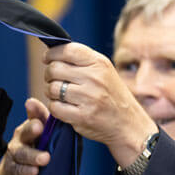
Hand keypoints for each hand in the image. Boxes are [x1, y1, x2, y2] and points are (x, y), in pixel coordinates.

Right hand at [0, 98, 50, 174]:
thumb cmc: (32, 152)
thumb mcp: (42, 138)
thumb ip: (51, 126)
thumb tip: (65, 115)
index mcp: (29, 128)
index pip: (34, 117)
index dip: (34, 111)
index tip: (32, 103)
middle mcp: (20, 138)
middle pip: (25, 132)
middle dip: (31, 129)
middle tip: (39, 127)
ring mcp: (14, 155)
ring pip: (22, 153)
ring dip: (33, 155)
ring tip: (45, 158)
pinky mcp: (12, 171)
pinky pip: (18, 170)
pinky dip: (26, 171)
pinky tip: (34, 171)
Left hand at [42, 42, 156, 167]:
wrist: (127, 123)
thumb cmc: (111, 95)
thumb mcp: (104, 71)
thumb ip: (82, 61)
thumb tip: (52, 54)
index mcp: (99, 63)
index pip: (67, 50)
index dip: (51, 54)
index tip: (47, 59)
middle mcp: (94, 78)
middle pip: (54, 69)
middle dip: (49, 75)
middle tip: (54, 80)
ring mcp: (88, 97)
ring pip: (52, 88)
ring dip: (51, 92)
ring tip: (60, 95)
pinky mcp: (82, 116)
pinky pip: (54, 107)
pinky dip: (55, 107)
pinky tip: (64, 107)